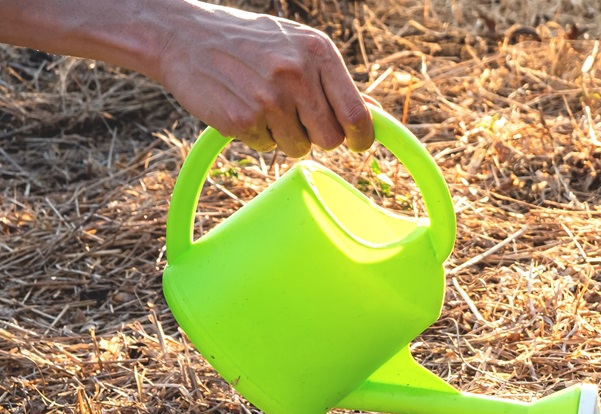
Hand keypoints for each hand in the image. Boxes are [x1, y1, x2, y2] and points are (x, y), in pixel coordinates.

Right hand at [155, 2, 373, 155]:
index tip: (356, 143)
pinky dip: (255, 136)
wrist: (181, 35)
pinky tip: (241, 107)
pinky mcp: (242, 119)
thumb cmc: (248, 42)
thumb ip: (334, 81)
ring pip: (298, 148)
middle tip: (295, 116)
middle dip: (317, 136)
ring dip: (284, 137)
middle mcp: (297, 74)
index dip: (360, 138)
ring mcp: (269, 99)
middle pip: (330, 139)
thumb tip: (375, 112)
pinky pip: (265, 148)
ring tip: (262, 104)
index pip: (357, 115)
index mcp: (318, 52)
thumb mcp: (297, 45)